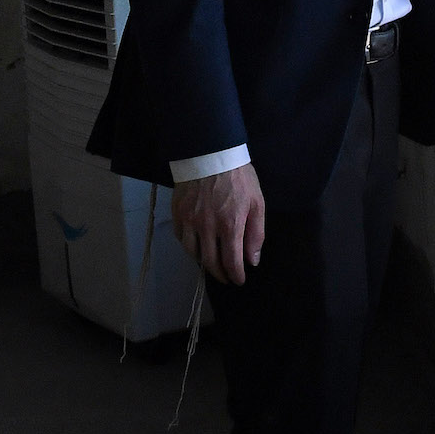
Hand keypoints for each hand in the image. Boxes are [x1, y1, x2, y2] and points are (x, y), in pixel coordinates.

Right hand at [171, 162, 264, 284]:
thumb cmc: (239, 177)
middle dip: (220, 274)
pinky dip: (189, 246)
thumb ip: (256, 233)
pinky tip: (197, 246)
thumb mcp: (257, 202)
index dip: (235, 275)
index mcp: (230, 224)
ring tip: (212, 264)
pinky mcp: (177, 213)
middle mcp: (207, 227)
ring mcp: (189, 221)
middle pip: (210, 262)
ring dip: (203, 263)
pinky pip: (181, 238)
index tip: (239, 280)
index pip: (231, 261)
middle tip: (226, 277)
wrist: (211, 153)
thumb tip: (253, 260)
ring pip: (193, 253)